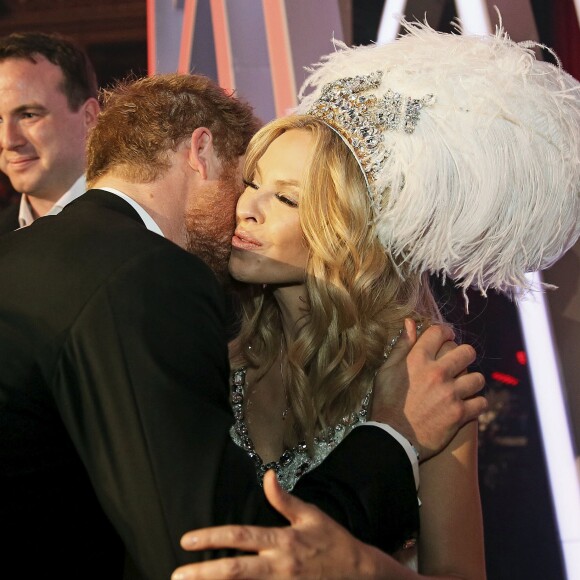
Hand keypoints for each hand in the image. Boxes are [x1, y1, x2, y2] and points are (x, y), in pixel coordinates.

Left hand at [172, 471, 408, 579]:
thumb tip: (268, 476)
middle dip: (204, 573)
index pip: (241, 536)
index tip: (188, 541)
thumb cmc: (334, 542)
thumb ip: (285, 500)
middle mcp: (279, 566)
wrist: (360, 575)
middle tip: (179, 575)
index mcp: (283, 541)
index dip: (213, 538)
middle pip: (235, 570)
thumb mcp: (311, 516)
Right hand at [372, 320, 486, 460]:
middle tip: (459, 363)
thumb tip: (410, 323)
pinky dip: (476, 404)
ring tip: (463, 387)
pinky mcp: (459, 414)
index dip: (445, 332)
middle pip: (466, 352)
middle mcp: (436, 373)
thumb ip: (402, 346)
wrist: (392, 438)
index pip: (440, 333)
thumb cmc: (386, 403)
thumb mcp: (386, 371)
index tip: (447, 337)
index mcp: (418, 360)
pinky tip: (467, 405)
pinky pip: (481, 403)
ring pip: (478, 378)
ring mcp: (450, 394)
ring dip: (471, 382)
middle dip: (465, 355)